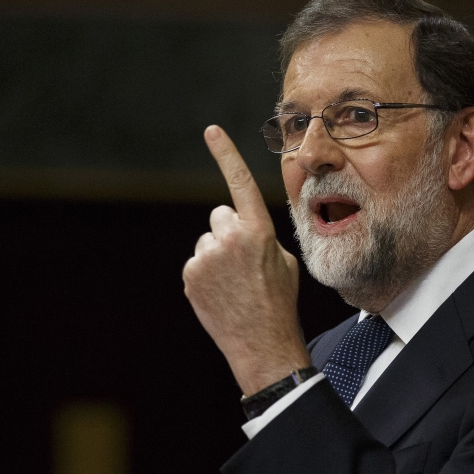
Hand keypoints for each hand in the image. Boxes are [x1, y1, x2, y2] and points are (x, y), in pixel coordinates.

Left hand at [183, 126, 311, 395]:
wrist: (262, 343)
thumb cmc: (279, 300)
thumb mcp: (284, 260)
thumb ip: (261, 234)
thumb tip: (241, 226)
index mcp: (258, 230)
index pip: (239, 182)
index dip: (226, 154)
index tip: (211, 130)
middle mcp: (229, 238)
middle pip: (220, 216)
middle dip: (229, 232)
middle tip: (243, 263)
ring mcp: (206, 257)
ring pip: (207, 240)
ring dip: (217, 254)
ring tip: (234, 283)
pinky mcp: (190, 274)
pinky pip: (196, 262)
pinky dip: (205, 274)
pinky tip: (221, 293)